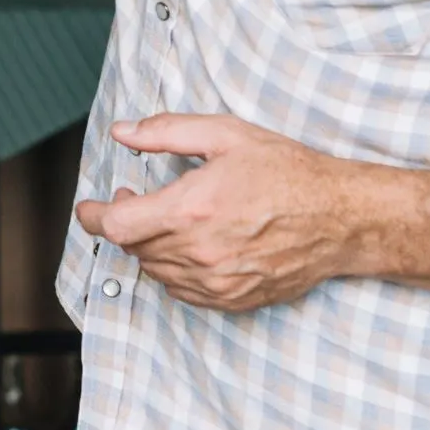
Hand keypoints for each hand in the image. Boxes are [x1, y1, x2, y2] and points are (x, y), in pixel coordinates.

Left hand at [72, 114, 359, 311]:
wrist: (341, 217)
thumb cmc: (288, 171)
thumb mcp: (226, 134)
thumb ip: (166, 132)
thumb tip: (123, 131)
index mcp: (191, 209)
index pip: (117, 226)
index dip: (93, 216)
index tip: (88, 207)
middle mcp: (200, 252)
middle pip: (134, 247)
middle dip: (125, 222)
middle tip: (135, 198)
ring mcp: (218, 281)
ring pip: (156, 270)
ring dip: (149, 246)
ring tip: (164, 218)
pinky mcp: (235, 298)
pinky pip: (183, 292)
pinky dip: (174, 270)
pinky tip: (188, 246)